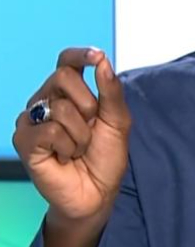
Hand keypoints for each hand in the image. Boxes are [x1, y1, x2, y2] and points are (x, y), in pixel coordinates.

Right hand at [13, 48, 131, 222]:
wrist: (98, 192)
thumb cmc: (105, 157)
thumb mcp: (117, 121)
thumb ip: (111, 91)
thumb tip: (102, 61)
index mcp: (70, 93)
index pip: (67, 62)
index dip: (80, 55)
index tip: (96, 56)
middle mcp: (48, 101)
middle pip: (63, 76)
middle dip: (89, 104)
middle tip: (91, 127)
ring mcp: (33, 119)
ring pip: (61, 107)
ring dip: (81, 133)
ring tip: (78, 148)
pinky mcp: (24, 140)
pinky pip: (50, 130)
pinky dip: (68, 146)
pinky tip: (65, 157)